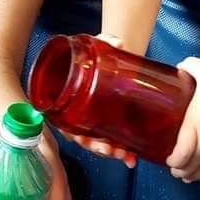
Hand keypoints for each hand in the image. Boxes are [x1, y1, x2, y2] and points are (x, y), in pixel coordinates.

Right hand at [63, 33, 136, 168]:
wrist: (114, 57)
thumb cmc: (98, 54)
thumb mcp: (99, 45)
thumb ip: (105, 40)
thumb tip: (118, 42)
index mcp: (69, 100)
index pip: (66, 122)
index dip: (74, 133)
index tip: (84, 138)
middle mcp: (81, 114)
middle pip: (85, 138)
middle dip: (97, 147)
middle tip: (109, 149)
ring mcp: (97, 120)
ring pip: (101, 143)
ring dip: (112, 152)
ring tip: (125, 155)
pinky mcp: (113, 123)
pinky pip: (116, 141)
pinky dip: (124, 152)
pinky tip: (132, 158)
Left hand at [168, 57, 199, 192]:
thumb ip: (188, 67)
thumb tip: (179, 65)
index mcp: (195, 123)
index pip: (181, 153)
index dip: (174, 161)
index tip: (169, 161)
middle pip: (192, 163)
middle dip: (182, 170)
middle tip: (177, 172)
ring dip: (198, 175)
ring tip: (191, 178)